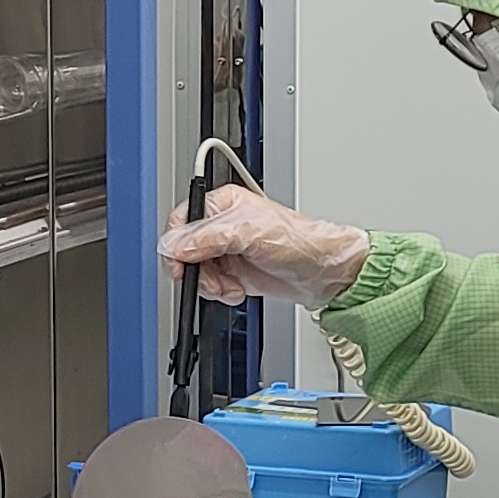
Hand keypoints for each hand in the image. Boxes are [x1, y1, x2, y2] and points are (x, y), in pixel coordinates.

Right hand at [160, 184, 369, 308]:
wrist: (323, 272)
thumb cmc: (298, 241)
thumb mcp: (249, 233)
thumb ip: (207, 238)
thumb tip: (175, 246)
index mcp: (223, 204)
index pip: (183, 219)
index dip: (177, 243)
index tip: (180, 263)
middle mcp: (222, 226)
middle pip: (185, 250)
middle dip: (196, 269)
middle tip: (209, 279)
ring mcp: (227, 251)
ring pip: (196, 271)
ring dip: (209, 284)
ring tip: (229, 285)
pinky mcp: (234, 273)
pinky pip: (210, 286)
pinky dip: (220, 293)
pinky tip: (236, 290)